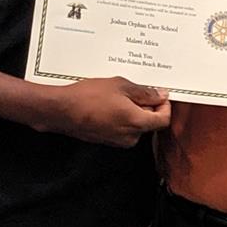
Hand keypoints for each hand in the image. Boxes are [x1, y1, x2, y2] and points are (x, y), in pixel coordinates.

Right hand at [33, 76, 169, 147]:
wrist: (62, 110)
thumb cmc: (88, 97)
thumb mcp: (121, 86)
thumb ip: (145, 93)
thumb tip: (160, 95)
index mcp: (137, 123)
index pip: (163, 120)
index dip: (165, 106)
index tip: (159, 95)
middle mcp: (130, 136)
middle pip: (149, 122)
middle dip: (146, 106)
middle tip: (134, 90)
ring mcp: (118, 141)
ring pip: (135, 125)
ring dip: (132, 111)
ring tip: (118, 96)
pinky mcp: (107, 141)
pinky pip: (122, 129)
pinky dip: (121, 117)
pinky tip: (109, 104)